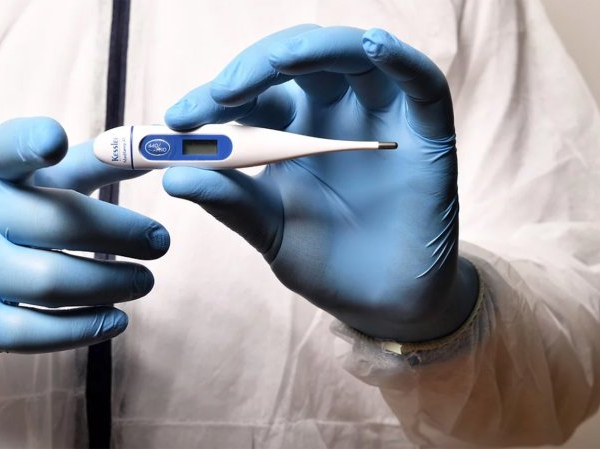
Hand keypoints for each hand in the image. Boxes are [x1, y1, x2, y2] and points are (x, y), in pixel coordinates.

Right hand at [0, 117, 168, 355]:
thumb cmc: (5, 216)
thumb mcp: (35, 181)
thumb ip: (92, 164)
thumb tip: (155, 150)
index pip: (5, 150)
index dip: (30, 143)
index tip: (57, 139)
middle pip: (55, 224)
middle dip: (121, 234)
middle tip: (162, 242)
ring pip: (50, 283)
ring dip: (111, 284)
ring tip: (145, 281)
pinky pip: (33, 332)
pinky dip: (83, 329)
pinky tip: (118, 319)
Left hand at [162, 25, 476, 340]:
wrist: (382, 303)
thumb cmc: (325, 263)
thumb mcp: (270, 232)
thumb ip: (230, 202)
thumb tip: (173, 177)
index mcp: (290, 133)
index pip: (251, 94)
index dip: (214, 97)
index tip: (177, 121)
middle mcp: (333, 115)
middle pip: (297, 62)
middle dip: (256, 67)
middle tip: (222, 94)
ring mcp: (380, 119)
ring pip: (352, 56)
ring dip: (314, 49)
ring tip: (281, 60)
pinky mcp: (426, 133)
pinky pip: (421, 84)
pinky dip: (400, 59)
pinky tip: (372, 46)